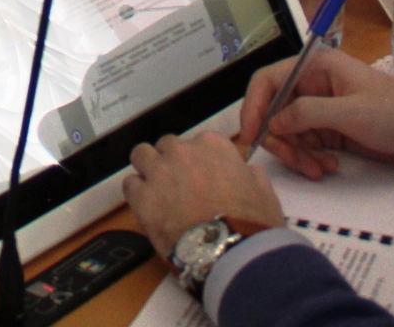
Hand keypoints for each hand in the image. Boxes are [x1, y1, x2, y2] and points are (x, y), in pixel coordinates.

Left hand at [121, 131, 281, 260]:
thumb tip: (241, 171)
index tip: (203, 178)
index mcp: (212, 145)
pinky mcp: (142, 197)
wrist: (231, 250)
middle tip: (180, 187)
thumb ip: (247, 173)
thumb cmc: (252, 222)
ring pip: (142, 156)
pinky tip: (147, 208)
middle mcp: (182, 151)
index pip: (198, 143)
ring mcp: (159, 172)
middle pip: (168, 147)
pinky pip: (130, 184)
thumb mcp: (263, 190)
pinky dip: (137, 194)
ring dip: (148, 170)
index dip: (199, 162)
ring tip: (157, 192)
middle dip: (172, 163)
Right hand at [234, 46, 393, 178]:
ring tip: (320, 170)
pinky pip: (306, 146)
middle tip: (297, 162)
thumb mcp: (351, 113)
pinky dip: (311, 160)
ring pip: (288, 133)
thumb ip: (307, 115)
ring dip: (298, 154)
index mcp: (316, 67)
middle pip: (274, 111)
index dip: (253, 107)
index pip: (268, 81)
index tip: (251, 138)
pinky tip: (329, 167)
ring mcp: (322, 110)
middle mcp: (314, 86)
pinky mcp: (332, 132)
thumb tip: (272, 124)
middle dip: (280, 139)